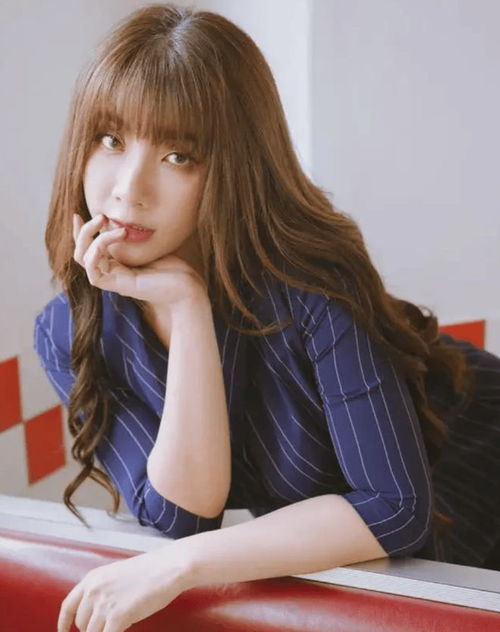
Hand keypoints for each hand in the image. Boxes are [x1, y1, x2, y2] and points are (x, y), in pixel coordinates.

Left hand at [57, 547, 189, 631]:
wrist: (168, 568)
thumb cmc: (150, 571)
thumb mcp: (117, 575)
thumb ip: (103, 592)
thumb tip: (98, 613)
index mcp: (92, 579)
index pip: (68, 606)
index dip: (63, 623)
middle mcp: (93, 591)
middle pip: (82, 624)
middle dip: (94, 629)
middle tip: (111, 625)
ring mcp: (104, 604)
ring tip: (122, 623)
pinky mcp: (117, 617)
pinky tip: (123, 631)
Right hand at [72, 213, 206, 308]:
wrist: (187, 289)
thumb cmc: (175, 270)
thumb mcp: (150, 247)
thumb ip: (133, 237)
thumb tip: (122, 221)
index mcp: (118, 265)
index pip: (89, 249)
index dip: (81, 233)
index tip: (78, 214)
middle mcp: (112, 273)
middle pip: (80, 254)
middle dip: (83, 232)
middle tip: (100, 216)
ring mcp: (114, 280)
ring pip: (83, 259)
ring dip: (94, 237)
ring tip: (116, 226)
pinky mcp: (117, 285)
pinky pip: (93, 270)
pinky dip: (97, 250)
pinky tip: (116, 237)